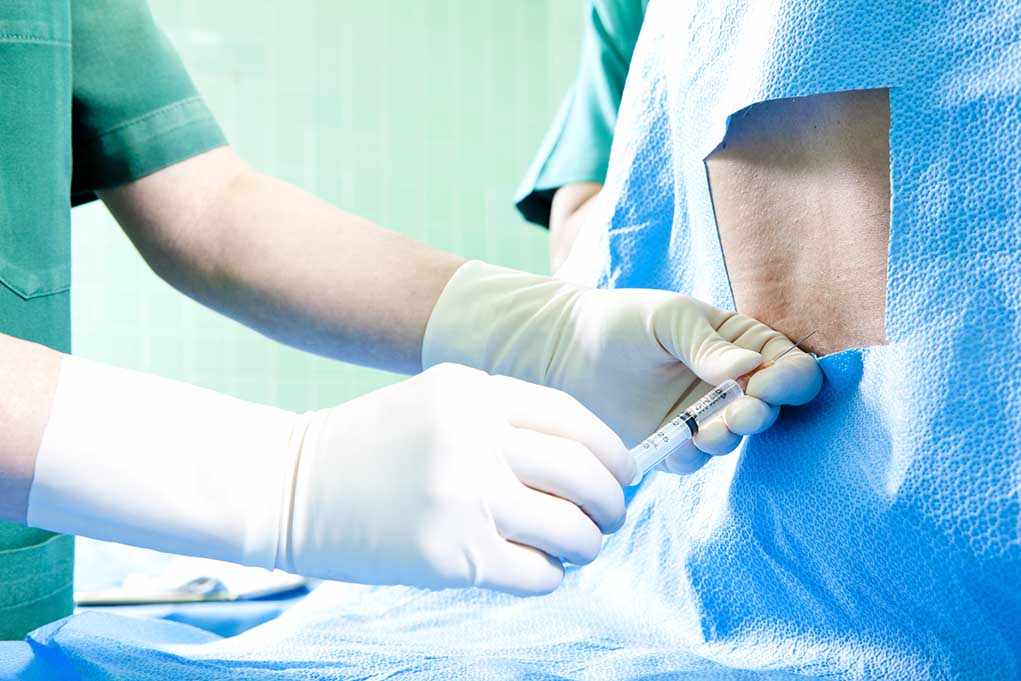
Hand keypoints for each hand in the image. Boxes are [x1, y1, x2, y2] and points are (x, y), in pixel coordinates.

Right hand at [27, 357, 627, 596]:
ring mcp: (464, 497)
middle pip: (584, 472)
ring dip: (588, 543)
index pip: (574, 419)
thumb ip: (506, 420)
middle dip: (612, 501)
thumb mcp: (438, 403)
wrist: (289, 486)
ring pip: (571, 529)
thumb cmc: (370, 447)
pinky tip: (538, 568)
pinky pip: (537, 573)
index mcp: (474, 392)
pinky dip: (550, 575)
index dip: (611, 450)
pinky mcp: (451, 555)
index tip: (621, 473)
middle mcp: (475, 438)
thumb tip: (586, 462)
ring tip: (579, 546)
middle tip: (611, 516)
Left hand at [422, 262, 822, 475]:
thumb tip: (754, 367)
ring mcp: (703, 417)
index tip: (765, 384)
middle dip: (761, 414)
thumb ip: (709, 346)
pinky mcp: (672, 445)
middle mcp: (730, 386)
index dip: (789, 381)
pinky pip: (694, 460)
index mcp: (741, 346)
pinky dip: (693, 454)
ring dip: (729, 437)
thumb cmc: (622, 321)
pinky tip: (680, 441)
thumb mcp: (669, 319)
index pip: (789, 368)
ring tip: (708, 430)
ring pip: (735, 439)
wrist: (566, 349)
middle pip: (771, 410)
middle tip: (740, 414)